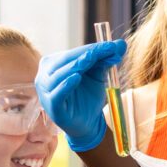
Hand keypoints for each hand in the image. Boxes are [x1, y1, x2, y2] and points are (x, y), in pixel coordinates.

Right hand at [36, 38, 124, 153]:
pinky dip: (66, 85)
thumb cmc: (88, 96)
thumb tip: (121, 43)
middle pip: (65, 61)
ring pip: (59, 75)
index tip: (111, 45)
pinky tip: (76, 78)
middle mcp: (45, 75)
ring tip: (91, 59)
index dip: (92, 48)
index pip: (72, 53)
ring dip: (76, 65)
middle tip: (105, 49)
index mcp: (53, 64)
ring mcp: (45, 92)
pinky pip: (57, 94)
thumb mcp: (98, 75)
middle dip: (86, 54)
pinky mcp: (51, 107)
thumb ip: (106, 59)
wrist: (88, 123)